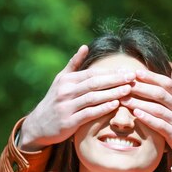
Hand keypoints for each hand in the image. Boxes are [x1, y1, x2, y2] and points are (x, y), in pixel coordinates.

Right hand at [19, 45, 135, 150]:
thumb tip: (85, 46)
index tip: (127, 70)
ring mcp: (67, 107)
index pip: (92, 73)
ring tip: (128, 90)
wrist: (39, 125)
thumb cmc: (55, 100)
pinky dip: (102, 109)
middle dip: (115, 79)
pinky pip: (88, 114)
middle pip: (94, 83)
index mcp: (67, 80)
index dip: (111, 72)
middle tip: (132, 77)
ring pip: (93, 97)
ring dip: (112, 93)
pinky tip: (115, 105)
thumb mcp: (61, 80)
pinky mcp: (68, 122)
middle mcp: (66, 92)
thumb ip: (74, 64)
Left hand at [120, 64, 171, 162]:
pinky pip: (161, 125)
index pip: (166, 83)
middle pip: (160, 93)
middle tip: (124, 84)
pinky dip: (148, 119)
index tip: (135, 72)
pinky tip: (136, 114)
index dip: (151, 76)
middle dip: (141, 88)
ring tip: (124, 100)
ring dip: (139, 103)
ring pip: (158, 109)